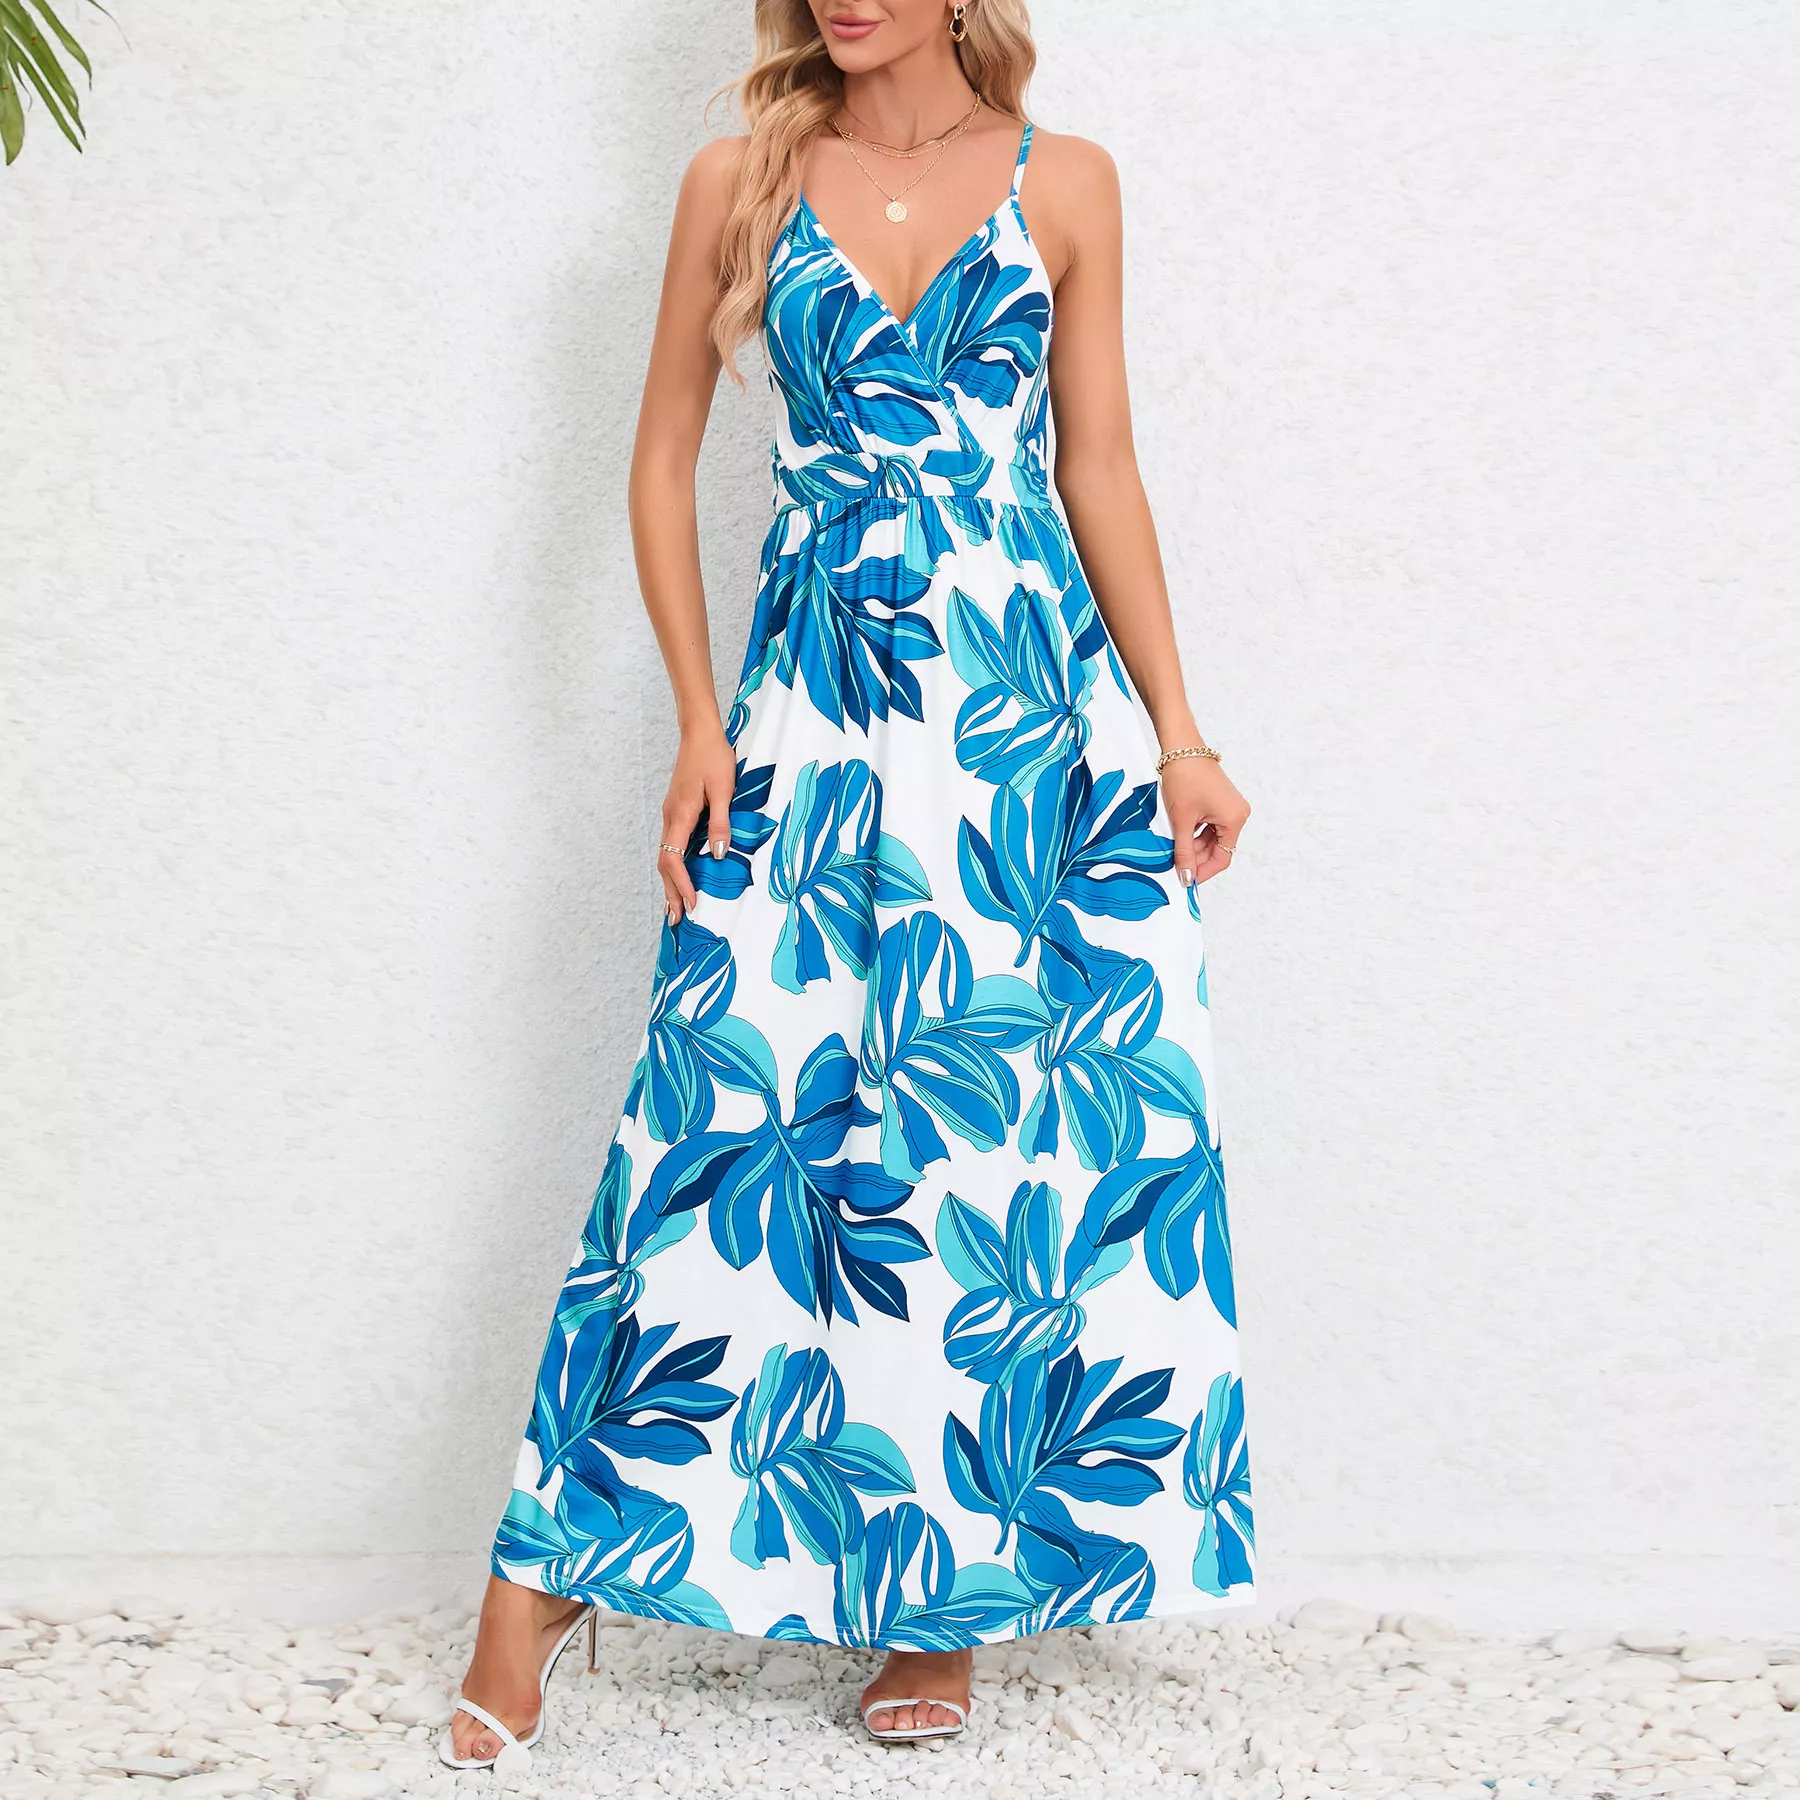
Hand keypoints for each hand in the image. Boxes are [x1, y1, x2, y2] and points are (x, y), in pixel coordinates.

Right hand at [658, 724, 735, 924]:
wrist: (700, 733)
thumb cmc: (714, 758)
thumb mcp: (724, 790)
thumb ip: (720, 823)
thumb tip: (716, 856)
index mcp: (680, 815)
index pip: (673, 860)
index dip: (682, 885)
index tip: (693, 904)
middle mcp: (670, 818)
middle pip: (664, 864)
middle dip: (670, 893)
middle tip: (676, 920)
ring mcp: (670, 814)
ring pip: (665, 856)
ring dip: (670, 883)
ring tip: (676, 907)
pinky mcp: (676, 810)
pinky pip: (671, 845)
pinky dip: (673, 866)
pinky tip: (681, 876)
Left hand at [1161, 756, 1249, 887]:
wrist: (1181, 747)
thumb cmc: (1183, 778)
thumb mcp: (1181, 820)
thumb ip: (1184, 852)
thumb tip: (1186, 877)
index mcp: (1234, 820)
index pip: (1222, 858)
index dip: (1203, 872)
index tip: (1185, 881)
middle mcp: (1238, 814)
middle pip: (1217, 848)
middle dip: (1195, 858)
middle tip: (1173, 866)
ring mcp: (1230, 808)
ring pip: (1211, 838)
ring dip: (1193, 846)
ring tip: (1172, 849)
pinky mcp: (1221, 802)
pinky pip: (1210, 826)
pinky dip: (1195, 833)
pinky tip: (1178, 836)